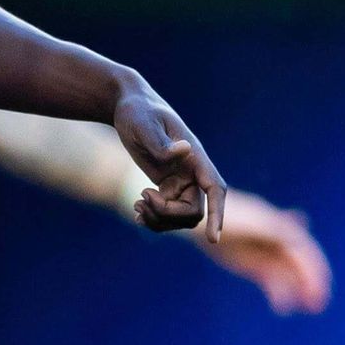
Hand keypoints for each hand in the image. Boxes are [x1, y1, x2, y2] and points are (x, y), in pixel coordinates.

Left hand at [113, 85, 226, 239]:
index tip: (213, 238)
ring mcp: (181, 180)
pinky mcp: (167, 185)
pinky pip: (168, 214)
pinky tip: (137, 212)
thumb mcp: (145, 124)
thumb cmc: (137, 111)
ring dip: (159, 220)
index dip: (217, 214)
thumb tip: (184, 151)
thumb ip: (161, 142)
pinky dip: (154, 219)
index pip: (215, 189)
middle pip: (194, 211)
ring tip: (137, 204)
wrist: (128, 106)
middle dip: (168, 215)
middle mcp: (192, 171)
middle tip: (141, 198)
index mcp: (194, 156)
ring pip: (181, 217)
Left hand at [192, 190, 331, 314]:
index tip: (321, 285)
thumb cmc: (227, 215)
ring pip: (287, 274)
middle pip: (298, 263)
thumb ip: (276, 224)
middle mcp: (276, 240)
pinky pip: (271, 280)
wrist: (201, 219)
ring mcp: (265, 253)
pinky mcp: (253, 265)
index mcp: (279, 226)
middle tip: (319, 303)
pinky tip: (282, 306)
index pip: (303, 248)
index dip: (314, 266)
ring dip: (298, 290)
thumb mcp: (253, 219)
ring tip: (307, 308)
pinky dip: (279, 293)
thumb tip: (303, 224)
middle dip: (311, 281)